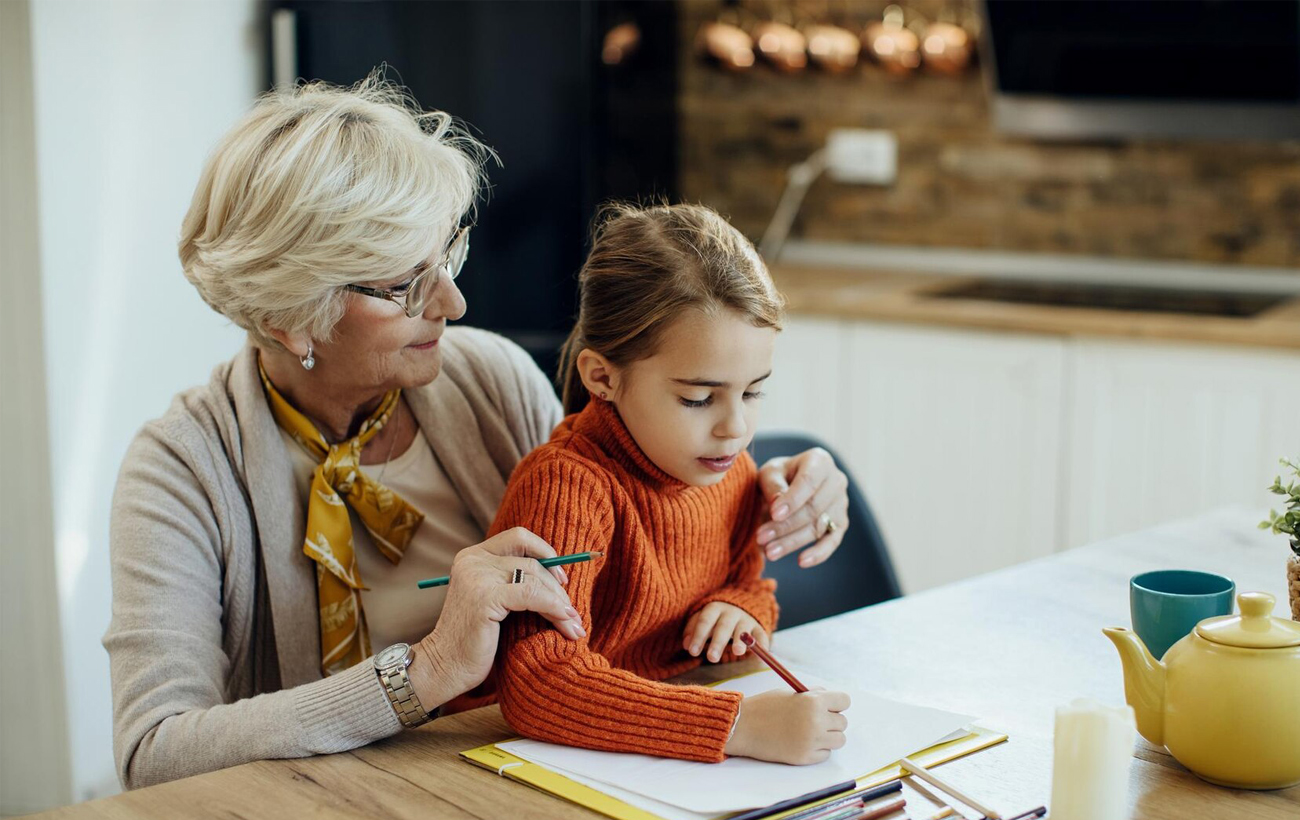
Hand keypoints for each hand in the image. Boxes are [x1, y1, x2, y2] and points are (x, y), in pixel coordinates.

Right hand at [409, 528, 584, 706]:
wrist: (444, 667)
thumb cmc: (474, 639)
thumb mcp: (493, 601)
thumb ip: (512, 581)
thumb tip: (560, 575)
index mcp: (473, 556)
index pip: (519, 537)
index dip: (546, 553)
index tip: (562, 579)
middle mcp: (473, 560)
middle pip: (532, 561)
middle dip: (558, 587)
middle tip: (573, 612)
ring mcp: (477, 577)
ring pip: (536, 578)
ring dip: (561, 602)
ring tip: (574, 625)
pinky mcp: (485, 597)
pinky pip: (532, 595)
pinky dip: (554, 608)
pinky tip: (566, 623)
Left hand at [683, 602, 767, 662]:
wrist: (740, 604)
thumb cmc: (716, 617)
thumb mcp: (702, 618)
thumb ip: (692, 630)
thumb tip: (686, 645)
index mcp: (714, 608)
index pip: (705, 621)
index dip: (698, 636)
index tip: (692, 652)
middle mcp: (731, 612)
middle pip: (723, 627)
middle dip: (718, 642)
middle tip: (712, 658)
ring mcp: (746, 619)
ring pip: (743, 630)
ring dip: (741, 641)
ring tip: (737, 652)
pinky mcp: (758, 627)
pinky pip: (761, 635)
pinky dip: (762, 644)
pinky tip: (760, 654)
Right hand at [724, 688, 850, 764]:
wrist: (743, 727)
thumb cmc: (765, 707)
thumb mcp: (791, 693)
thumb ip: (813, 695)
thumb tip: (832, 701)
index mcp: (813, 701)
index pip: (845, 701)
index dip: (836, 703)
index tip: (828, 707)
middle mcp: (816, 721)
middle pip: (842, 722)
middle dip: (830, 720)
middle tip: (814, 721)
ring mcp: (812, 741)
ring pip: (839, 740)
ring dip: (828, 736)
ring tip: (810, 732)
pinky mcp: (806, 758)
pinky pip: (826, 754)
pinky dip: (818, 750)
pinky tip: (802, 742)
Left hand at [756, 447, 849, 567]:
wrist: (788, 484)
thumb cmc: (778, 476)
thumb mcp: (770, 473)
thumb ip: (773, 485)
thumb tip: (778, 505)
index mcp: (820, 461)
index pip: (808, 482)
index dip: (792, 499)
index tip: (774, 513)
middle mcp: (836, 480)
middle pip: (813, 508)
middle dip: (785, 526)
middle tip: (760, 538)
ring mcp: (841, 503)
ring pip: (818, 527)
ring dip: (792, 542)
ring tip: (769, 552)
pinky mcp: (840, 524)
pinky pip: (832, 541)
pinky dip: (819, 554)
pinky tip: (802, 562)